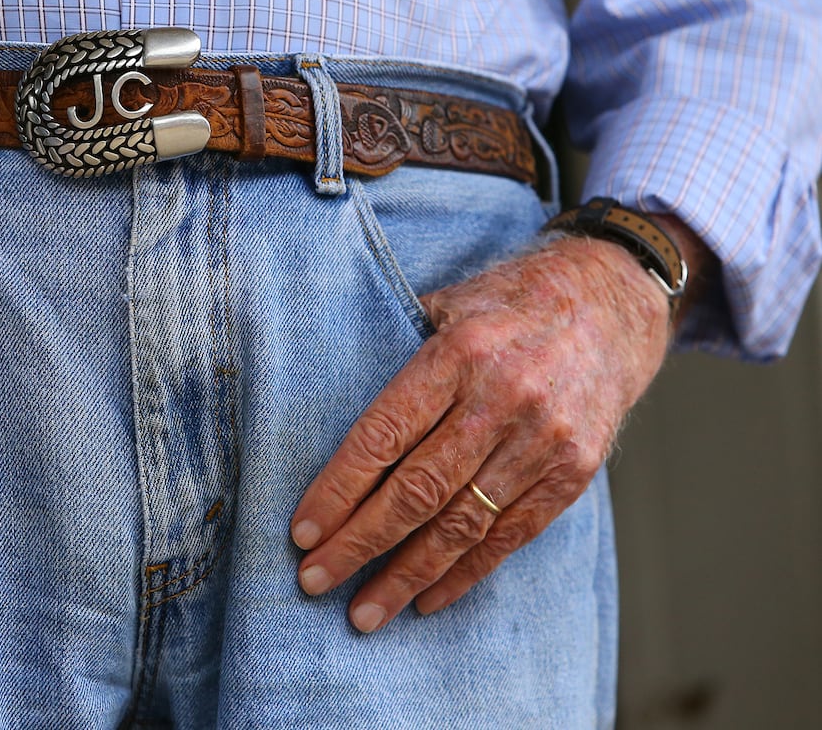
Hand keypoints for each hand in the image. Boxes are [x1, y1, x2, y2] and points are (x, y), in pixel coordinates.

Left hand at [289, 219, 710, 632]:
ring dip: (407, 574)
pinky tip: (426, 599)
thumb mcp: (448, 304)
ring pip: (463, 524)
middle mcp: (504, 399)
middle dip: (359, 542)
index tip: (303, 531)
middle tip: (314, 580)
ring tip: (364, 611)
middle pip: (418, 489)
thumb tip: (327, 411)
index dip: (339, 489)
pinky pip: (511, 536)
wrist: (612, 304)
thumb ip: (395, 353)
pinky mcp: (575, 472)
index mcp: (460, 354)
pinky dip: (465, 573)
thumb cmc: (508, 304)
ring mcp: (544, 440)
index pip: (384, 435)